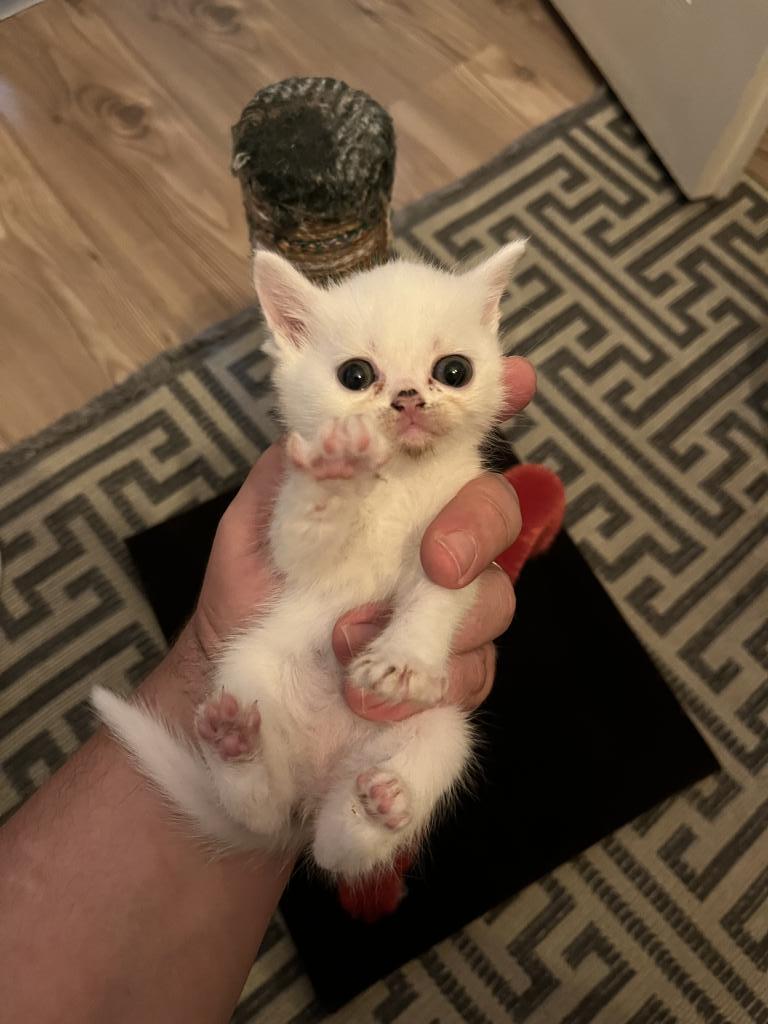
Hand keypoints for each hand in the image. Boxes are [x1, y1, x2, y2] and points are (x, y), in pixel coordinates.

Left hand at [192, 355, 535, 715]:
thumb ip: (305, 470)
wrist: (242, 675)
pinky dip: (433, 679)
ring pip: (497, 598)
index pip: (459, 440)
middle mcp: (436, 538)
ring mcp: (449, 605)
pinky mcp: (451, 668)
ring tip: (346, 644)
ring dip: (434, 625)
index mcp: (399, 489)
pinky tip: (376, 691)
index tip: (518, 381)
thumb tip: (345, 429)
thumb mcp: (262, 517)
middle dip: (477, 528)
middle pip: (498, 513)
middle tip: (437, 563)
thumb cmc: (254, 584)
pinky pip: (476, 671)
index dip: (499, 404)